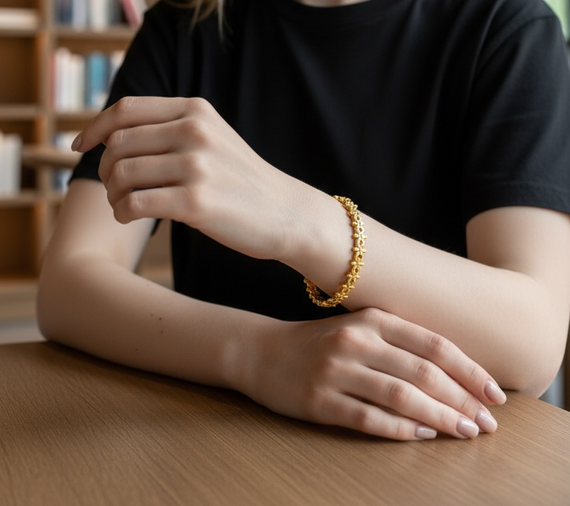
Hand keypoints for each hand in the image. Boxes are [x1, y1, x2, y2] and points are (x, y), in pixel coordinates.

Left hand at [72, 96, 310, 260]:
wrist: (286, 212)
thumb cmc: (239, 178)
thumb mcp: (211, 135)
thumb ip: (169, 126)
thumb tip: (107, 133)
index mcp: (195, 110)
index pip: (126, 109)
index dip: (95, 127)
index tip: (81, 145)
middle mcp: (194, 131)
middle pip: (118, 143)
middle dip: (103, 167)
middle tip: (112, 187)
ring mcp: (196, 165)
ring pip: (120, 174)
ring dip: (111, 194)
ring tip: (122, 205)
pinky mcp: (196, 201)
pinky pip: (134, 203)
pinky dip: (122, 212)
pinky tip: (130, 216)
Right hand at [242, 307, 505, 440]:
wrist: (262, 351)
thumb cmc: (321, 343)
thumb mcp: (360, 328)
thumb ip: (401, 341)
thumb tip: (456, 372)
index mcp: (372, 319)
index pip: (433, 344)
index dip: (469, 369)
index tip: (495, 392)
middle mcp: (357, 341)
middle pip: (423, 372)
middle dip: (462, 400)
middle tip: (487, 422)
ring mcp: (337, 371)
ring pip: (402, 397)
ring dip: (440, 418)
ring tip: (464, 432)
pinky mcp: (320, 400)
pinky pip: (370, 419)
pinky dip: (402, 430)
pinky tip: (423, 436)